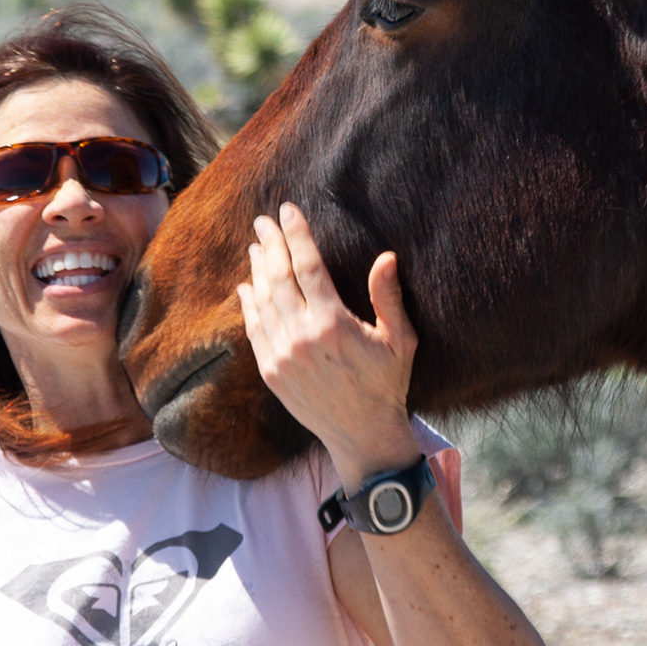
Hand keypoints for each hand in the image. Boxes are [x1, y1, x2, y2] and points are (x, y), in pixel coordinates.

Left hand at [236, 202, 418, 487]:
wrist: (362, 434)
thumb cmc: (386, 384)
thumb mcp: (400, 340)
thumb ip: (389, 297)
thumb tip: (386, 256)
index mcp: (333, 324)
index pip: (308, 267)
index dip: (296, 235)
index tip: (287, 211)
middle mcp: (302, 337)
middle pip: (278, 277)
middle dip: (269, 244)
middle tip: (263, 221)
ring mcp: (282, 355)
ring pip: (262, 301)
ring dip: (257, 269)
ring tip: (256, 246)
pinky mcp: (271, 372)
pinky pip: (254, 329)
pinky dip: (248, 304)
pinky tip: (246, 285)